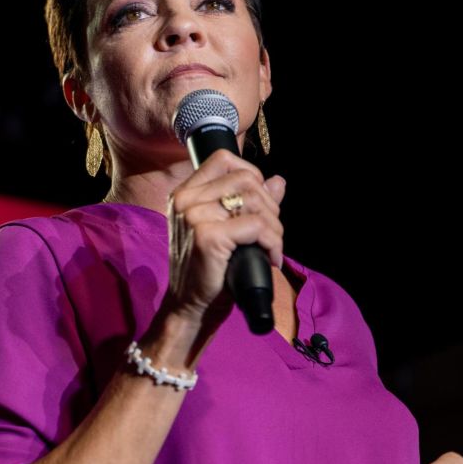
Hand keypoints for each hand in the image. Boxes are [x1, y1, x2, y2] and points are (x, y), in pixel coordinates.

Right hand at [165, 148, 285, 327]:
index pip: (223, 159)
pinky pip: (257, 227)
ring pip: (255, 202)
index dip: (250, 175)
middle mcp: (185, 200)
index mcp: (184, 194)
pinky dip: (273, 242)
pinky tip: (270, 258)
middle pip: (246, 179)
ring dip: (274, 227)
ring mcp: (194, 217)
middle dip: (269, 206)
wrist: (189, 304)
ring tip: (270, 247)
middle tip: (269, 234)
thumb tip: (278, 181)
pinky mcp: (208, 237)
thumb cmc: (207, 268)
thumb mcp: (226, 229)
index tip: (257, 204)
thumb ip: (250, 203)